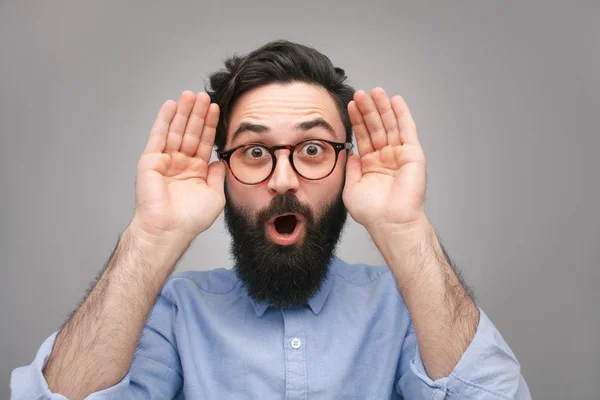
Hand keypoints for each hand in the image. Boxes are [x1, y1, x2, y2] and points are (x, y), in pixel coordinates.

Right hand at [131, 91, 225, 241]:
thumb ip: (218, 175)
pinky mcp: (151, 160)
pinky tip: (171, 105)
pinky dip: (164, 119)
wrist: (170, 229)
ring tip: (190, 95)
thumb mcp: (215, 194)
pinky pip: (158, 136)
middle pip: (190, 132)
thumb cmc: (191, 219)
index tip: (216, 109)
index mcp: (195, 171)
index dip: (210, 125)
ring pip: (176, 130)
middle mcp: (180, 164)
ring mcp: (165, 161)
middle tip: (204, 95)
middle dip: (197, 114)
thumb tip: (220, 160)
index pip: (204, 142)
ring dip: (183, 112)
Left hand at [343, 88, 426, 231]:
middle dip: (368, 110)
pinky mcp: (413, 154)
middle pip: (376, 127)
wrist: (390, 222)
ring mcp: (399, 154)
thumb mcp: (352, 186)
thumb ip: (351, 167)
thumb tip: (350, 151)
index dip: (357, 120)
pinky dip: (402, 114)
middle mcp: (386, 157)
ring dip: (383, 108)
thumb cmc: (372, 212)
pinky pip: (407, 130)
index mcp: (371, 165)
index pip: (363, 136)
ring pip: (390, 125)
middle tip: (359, 93)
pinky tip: (395, 100)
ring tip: (375, 91)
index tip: (349, 105)